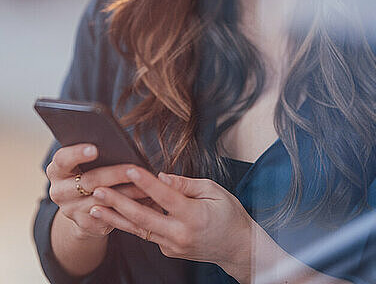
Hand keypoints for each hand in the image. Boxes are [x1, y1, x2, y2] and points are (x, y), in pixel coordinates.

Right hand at [46, 143, 160, 240]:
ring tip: (146, 186)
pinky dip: (129, 211)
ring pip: (103, 201)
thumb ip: (96, 151)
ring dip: (127, 194)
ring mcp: (71, 211)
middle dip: (114, 174)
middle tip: (134, 168)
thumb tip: (116, 139)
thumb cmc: (89, 170)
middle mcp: (59, 191)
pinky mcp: (86, 225)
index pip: (63, 159)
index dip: (78, 153)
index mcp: (57, 170)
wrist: (81, 204)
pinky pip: (110, 219)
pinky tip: (146, 203)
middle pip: (88, 181)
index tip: (95, 148)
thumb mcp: (85, 160)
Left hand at [88, 166, 252, 273]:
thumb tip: (162, 177)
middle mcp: (180, 234)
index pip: (165, 195)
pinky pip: (148, 234)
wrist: (238, 248)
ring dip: (115, 217)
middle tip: (98, 190)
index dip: (146, 181)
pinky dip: (131, 223)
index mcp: (193, 216)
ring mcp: (173, 246)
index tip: (129, 168)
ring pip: (139, 230)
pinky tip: (116, 213)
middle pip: (143, 217)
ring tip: (94, 207)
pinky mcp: (169, 251)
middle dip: (117, 203)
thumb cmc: (229, 214)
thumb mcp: (214, 192)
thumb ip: (186, 184)